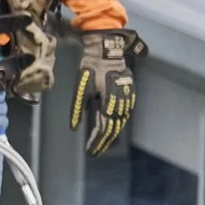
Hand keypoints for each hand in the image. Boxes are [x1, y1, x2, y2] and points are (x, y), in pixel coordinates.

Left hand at [70, 28, 141, 155]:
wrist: (107, 52)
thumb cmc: (91, 69)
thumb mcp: (80, 88)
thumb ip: (78, 109)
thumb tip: (74, 128)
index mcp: (107, 104)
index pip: (103, 130)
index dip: (97, 142)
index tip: (91, 152)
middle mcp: (119, 104)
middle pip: (113, 130)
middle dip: (103, 142)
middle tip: (96, 151)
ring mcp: (127, 99)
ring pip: (120, 123)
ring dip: (111, 134)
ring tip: (103, 142)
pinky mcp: (130, 94)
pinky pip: (125, 113)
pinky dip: (118, 122)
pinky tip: (113, 126)